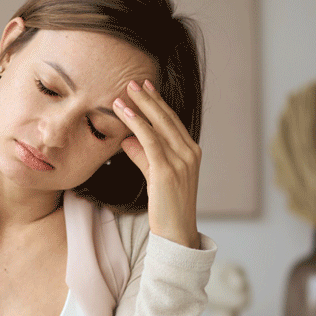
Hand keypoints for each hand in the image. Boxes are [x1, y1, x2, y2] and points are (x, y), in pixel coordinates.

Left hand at [113, 79, 201, 248]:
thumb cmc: (166, 208)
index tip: (145, 87)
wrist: (177, 234)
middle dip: (149, 98)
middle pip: (167, 118)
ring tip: (123, 93)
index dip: (158, 103)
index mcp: (191, 152)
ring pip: (158, 125)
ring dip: (139, 107)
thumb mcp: (154, 176)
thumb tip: (126, 139)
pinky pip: (149, 140)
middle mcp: (190, 153)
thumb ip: (142, 156)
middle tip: (133, 81)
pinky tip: (124, 113)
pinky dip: (136, 124)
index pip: (173, 121)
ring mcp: (181, 161)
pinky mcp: (167, 171)